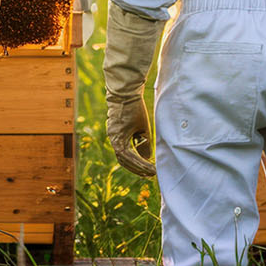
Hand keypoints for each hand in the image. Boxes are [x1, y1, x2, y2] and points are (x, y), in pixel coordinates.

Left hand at [102, 0, 164, 177]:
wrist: (126, 88)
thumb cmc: (133, 103)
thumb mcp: (141, 124)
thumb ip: (141, 139)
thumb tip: (144, 155)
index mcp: (117, 133)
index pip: (125, 154)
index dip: (135, 164)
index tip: (147, 171)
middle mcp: (113, 136)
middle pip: (124, 160)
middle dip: (137, 170)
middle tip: (149, 176)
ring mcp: (114, 136)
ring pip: (125, 159)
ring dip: (138, 168)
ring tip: (151, 174)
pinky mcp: (118, 135)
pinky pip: (127, 154)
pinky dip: (138, 161)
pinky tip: (148, 166)